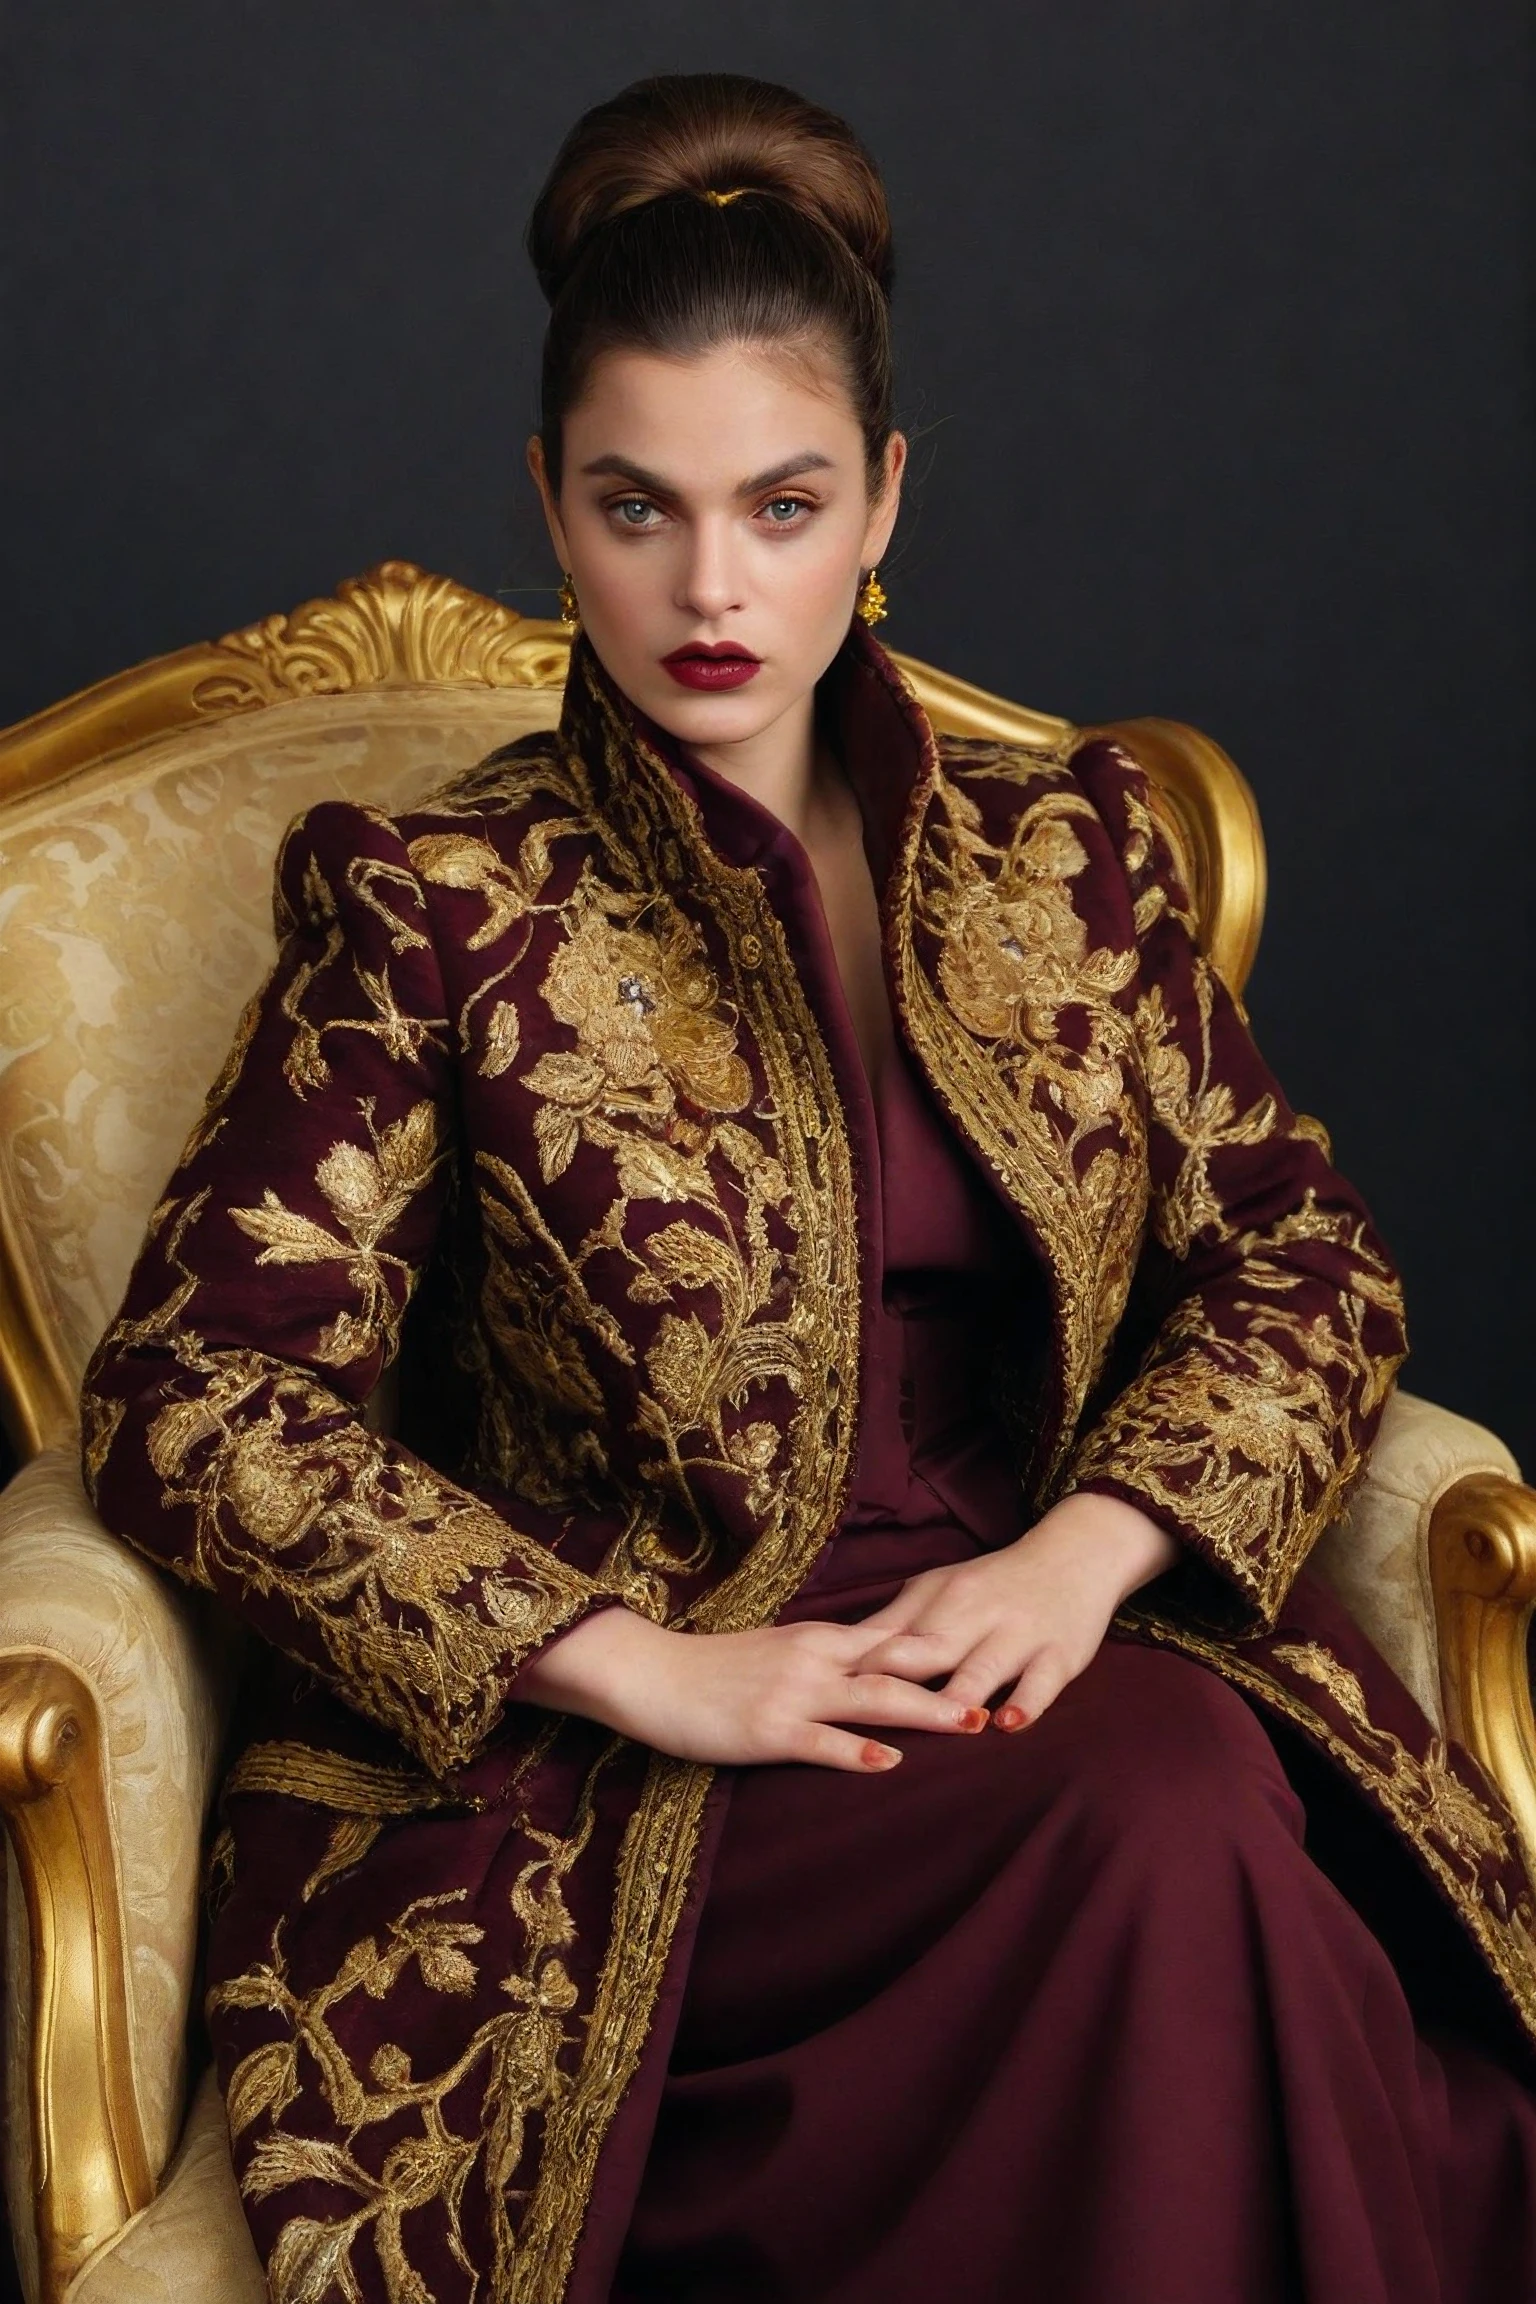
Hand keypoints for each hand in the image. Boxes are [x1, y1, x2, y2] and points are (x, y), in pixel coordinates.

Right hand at [513, 1605, 991, 1774]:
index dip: (948, 1651)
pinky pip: (821, 1742)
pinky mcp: (768, 1730)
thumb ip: (825, 1657)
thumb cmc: (712, 1669)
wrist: (651, 1672)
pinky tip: (891, 1763)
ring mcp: (794, 1694)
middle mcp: (816, 1659)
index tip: (994, 1657)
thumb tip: (871, 1665)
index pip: (896, 1639)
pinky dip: (859, 1752)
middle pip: (900, 1665)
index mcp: (821, 1639)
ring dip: (927, 1711)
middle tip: (1006, 1692)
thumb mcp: (778, 1652)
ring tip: (973, 1723)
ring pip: (873, 1699)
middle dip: (955, 1680)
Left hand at [853, 1491, 1180, 1731]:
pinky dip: (1026, 1702)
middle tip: (868, 1718)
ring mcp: (1019, 1637)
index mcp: (940, 1602)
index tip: (828, 1697)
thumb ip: (895, 1622)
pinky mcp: (1059, 1655)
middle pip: (931, 1652)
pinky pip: (1042, 1682)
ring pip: (985, 1668)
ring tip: (946, 1725)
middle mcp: (976, 1618)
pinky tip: (1009, 1724)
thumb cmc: (993, 1581)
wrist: (1074, 1555)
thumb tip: (842, 1653)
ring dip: (962, 1695)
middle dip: (902, 1682)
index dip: (860, 1669)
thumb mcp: (939, 1589)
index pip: (892, 1639)